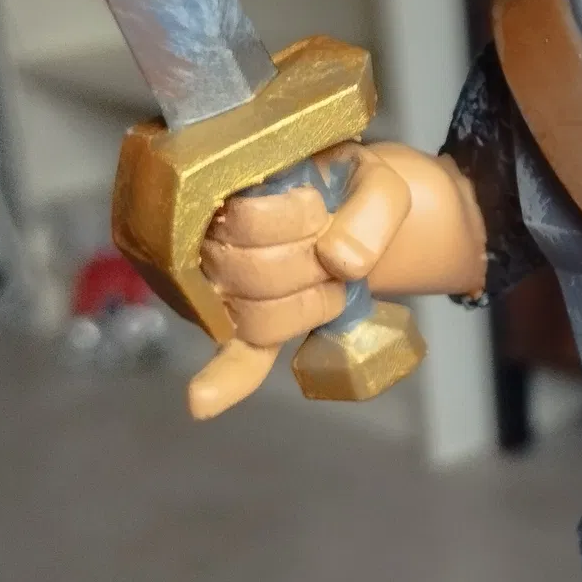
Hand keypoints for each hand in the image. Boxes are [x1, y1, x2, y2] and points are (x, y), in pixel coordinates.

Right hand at [188, 143, 410, 420]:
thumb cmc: (352, 190)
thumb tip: (341, 261)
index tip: (319, 207)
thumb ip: (374, 207)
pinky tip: (202, 402)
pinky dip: (222, 380)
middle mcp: (210, 242)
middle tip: (332, 248)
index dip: (297, 220)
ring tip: (326, 278)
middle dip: (307, 265)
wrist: (353, 211)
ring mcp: (225, 289)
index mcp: (232, 189)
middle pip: (251, 274)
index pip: (245, 221)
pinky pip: (235, 356)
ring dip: (306, 303)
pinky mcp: (248, 326)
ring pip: (256, 317)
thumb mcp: (379, 179)